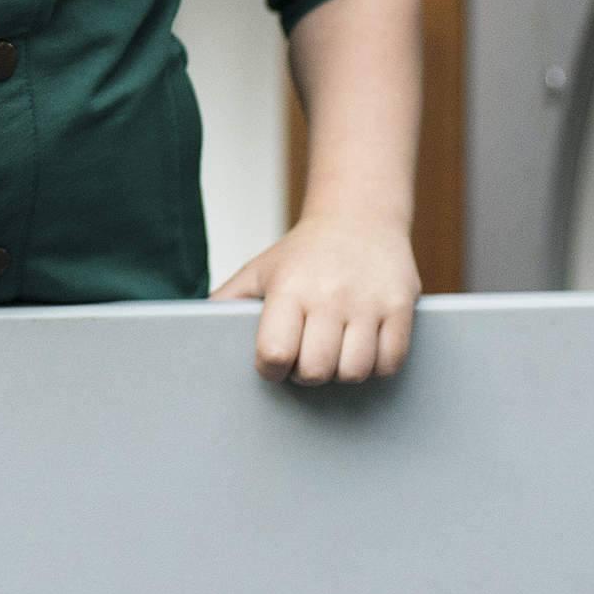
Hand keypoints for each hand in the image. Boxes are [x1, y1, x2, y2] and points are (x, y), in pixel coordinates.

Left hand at [213, 214, 418, 384]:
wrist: (357, 219)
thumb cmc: (302, 254)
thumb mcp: (258, 271)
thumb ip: (227, 300)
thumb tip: (192, 328)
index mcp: (288, 288)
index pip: (275, 352)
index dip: (272, 369)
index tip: (275, 361)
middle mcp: (328, 296)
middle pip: (316, 371)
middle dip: (307, 375)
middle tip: (306, 358)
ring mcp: (368, 303)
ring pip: (354, 372)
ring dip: (341, 373)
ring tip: (334, 353)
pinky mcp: (401, 309)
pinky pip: (389, 363)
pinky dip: (375, 366)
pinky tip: (362, 348)